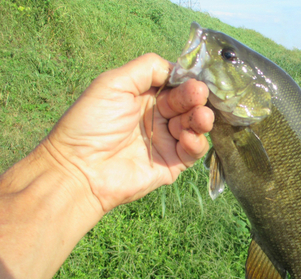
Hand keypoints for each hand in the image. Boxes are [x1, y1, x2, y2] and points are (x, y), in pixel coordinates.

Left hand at [44, 53, 213, 211]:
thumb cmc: (91, 123)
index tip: (194, 78)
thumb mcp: (113, 83)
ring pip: (194, 126)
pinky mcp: (172, 164)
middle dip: (195, 97)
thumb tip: (178, 69)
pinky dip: (196, 143)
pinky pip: (193, 151)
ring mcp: (166, 141)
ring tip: (202, 117)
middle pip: (187, 104)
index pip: (175, 84)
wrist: (80, 168)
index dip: (186, 80)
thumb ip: (147, 69)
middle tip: (199, 95)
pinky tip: (188, 137)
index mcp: (144, 97)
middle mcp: (157, 117)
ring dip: (201, 119)